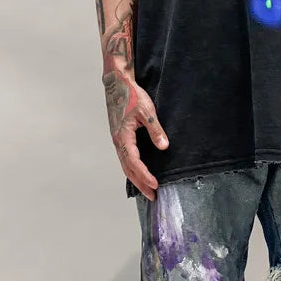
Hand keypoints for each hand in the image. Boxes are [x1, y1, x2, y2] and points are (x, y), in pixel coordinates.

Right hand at [103, 72, 168, 200]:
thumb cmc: (131, 95)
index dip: (145, 175)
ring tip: (148, 189)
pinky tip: (140, 173)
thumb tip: (164, 147)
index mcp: (123, 137)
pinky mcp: (119, 137)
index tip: (155, 184)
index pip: (134, 162)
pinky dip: (133, 169)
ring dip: (136, 178)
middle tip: (152, 196)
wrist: (116, 84)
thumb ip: (155, 130)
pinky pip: (125, 158)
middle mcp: (118, 141)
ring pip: (126, 165)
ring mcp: (117, 140)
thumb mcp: (147, 111)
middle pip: (128, 169)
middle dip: (140, 184)